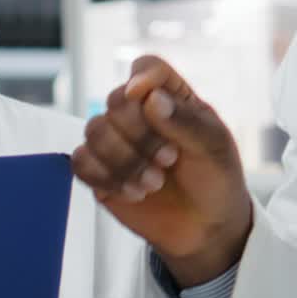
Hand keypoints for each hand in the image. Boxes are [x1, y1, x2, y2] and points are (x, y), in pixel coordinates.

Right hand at [72, 56, 252, 286]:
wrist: (206, 228)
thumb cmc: (215, 180)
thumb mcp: (213, 147)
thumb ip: (184, 121)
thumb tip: (149, 97)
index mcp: (171, 97)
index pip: (147, 68)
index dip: (141, 78)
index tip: (143, 98)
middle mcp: (139, 114)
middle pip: (115, 101)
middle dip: (140, 135)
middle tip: (168, 159)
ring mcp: (117, 142)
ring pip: (94, 131)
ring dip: (124, 160)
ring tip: (153, 183)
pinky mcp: (101, 172)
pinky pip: (81, 162)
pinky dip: (105, 178)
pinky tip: (133, 192)